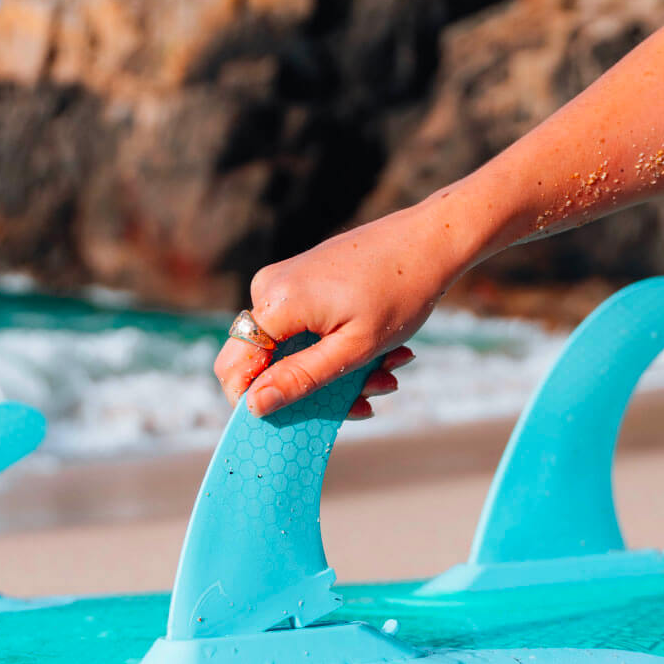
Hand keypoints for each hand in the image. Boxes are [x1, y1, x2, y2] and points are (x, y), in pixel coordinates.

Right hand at [214, 200, 467, 417]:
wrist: (429, 240)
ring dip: (336, 374)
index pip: (235, 366)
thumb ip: (300, 378)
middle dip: (311, 390)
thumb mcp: (353, 349)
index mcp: (277, 303)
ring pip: (291, 350)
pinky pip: (304, 331)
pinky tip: (380, 355)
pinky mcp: (301, 281)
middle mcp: (269, 288)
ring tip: (387, 373)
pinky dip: (338, 350)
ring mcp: (284, 282)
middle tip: (366, 397)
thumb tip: (253, 406)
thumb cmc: (400, 292)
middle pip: (265, 361)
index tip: (295, 423)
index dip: (254, 402)